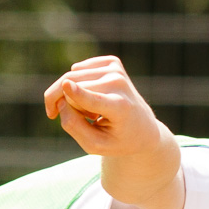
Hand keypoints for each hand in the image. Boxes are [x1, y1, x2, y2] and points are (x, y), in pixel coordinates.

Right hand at [44, 56, 182, 208]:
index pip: (96, 100)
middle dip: (63, 103)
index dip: (78, 94)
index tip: (66, 87)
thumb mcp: (94, 147)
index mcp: (121, 110)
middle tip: (75, 123)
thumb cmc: (119, 146)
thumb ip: (74, 124)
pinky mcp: (113, 62)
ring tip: (94, 114)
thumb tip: (65, 91)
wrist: (146, 134)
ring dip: (73, 96)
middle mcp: (121, 85)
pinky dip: (80, 84)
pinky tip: (96, 99)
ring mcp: (118, 70)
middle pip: (71, 88)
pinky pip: (80, 70)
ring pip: (72, 77)